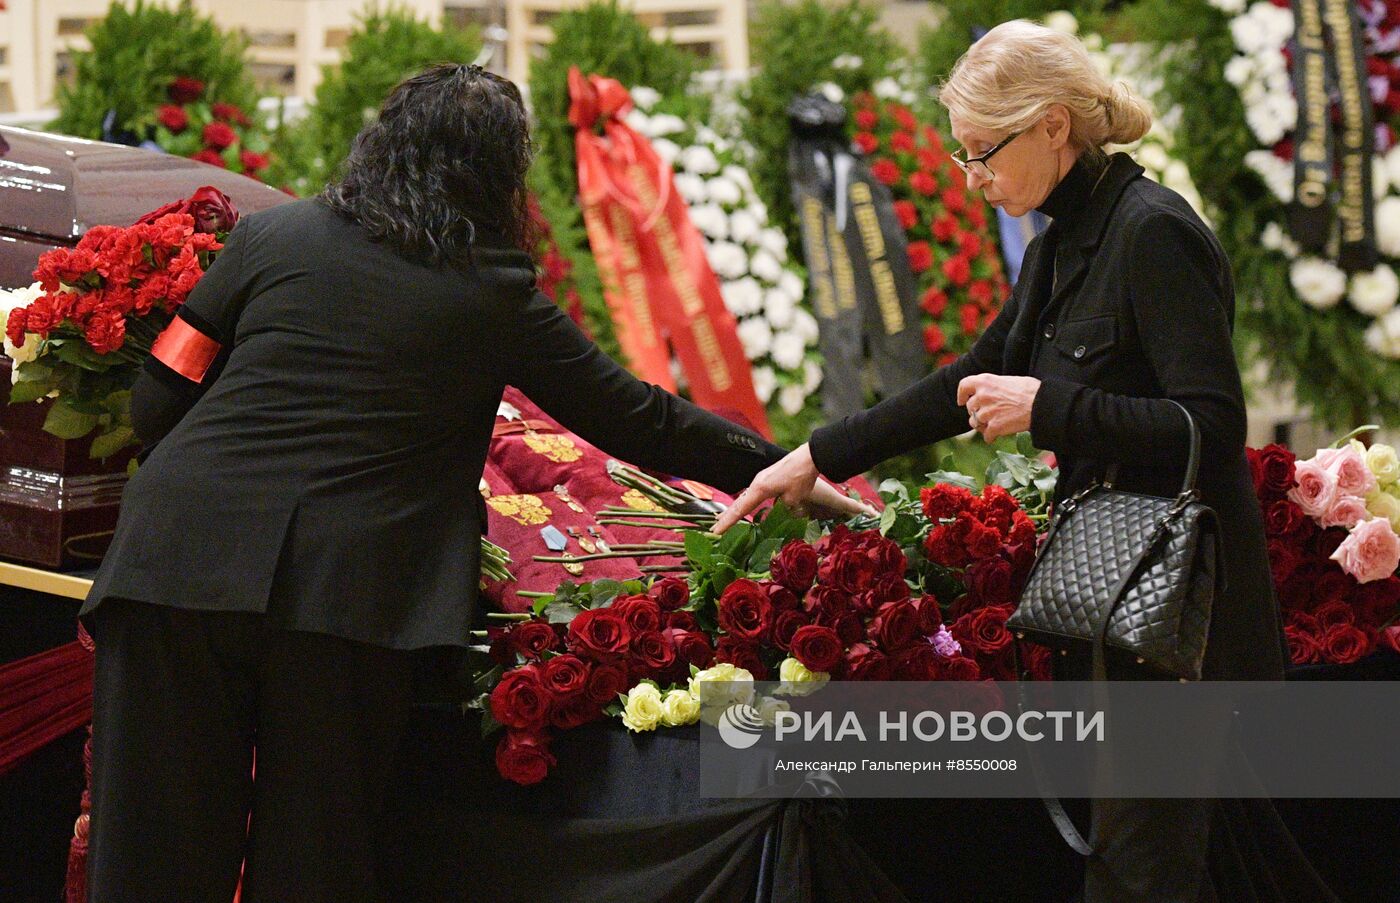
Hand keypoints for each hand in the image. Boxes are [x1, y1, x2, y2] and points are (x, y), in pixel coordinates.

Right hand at [713, 444, 873, 532]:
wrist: (808, 457)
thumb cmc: (800, 478)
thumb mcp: (792, 498)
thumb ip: (783, 507)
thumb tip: (782, 509)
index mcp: (759, 489)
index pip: (740, 510)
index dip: (727, 522)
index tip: (716, 532)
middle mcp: (756, 483)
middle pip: (737, 503)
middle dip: (726, 518)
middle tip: (714, 530)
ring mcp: (761, 479)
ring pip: (744, 498)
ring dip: (735, 510)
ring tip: (724, 520)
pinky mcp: (767, 477)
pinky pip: (752, 493)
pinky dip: (745, 503)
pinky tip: (745, 506)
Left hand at [956, 374, 1040, 441]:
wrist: (1042, 404)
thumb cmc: (1030, 390)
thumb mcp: (1008, 380)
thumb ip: (993, 387)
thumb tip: (988, 393)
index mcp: (985, 381)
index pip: (964, 386)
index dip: (962, 395)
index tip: (962, 401)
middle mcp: (982, 395)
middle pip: (970, 408)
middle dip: (977, 412)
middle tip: (989, 415)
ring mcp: (987, 412)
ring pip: (975, 422)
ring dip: (982, 425)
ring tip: (994, 425)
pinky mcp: (994, 426)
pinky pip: (986, 436)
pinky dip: (991, 437)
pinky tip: (997, 436)